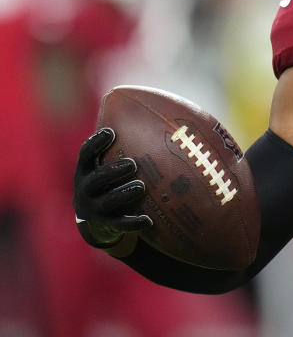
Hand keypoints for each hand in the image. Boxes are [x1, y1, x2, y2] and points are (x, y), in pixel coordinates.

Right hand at [73, 128, 151, 247]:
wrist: (96, 218)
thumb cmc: (110, 180)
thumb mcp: (109, 163)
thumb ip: (124, 145)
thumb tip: (157, 116)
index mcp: (86, 170)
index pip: (86, 154)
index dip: (96, 143)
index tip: (110, 132)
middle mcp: (86, 189)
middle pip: (95, 180)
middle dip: (113, 172)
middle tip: (132, 164)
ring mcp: (94, 208)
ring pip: (107, 202)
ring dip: (123, 194)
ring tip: (140, 186)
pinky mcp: (106, 224)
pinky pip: (119, 224)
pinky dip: (133, 222)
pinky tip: (148, 220)